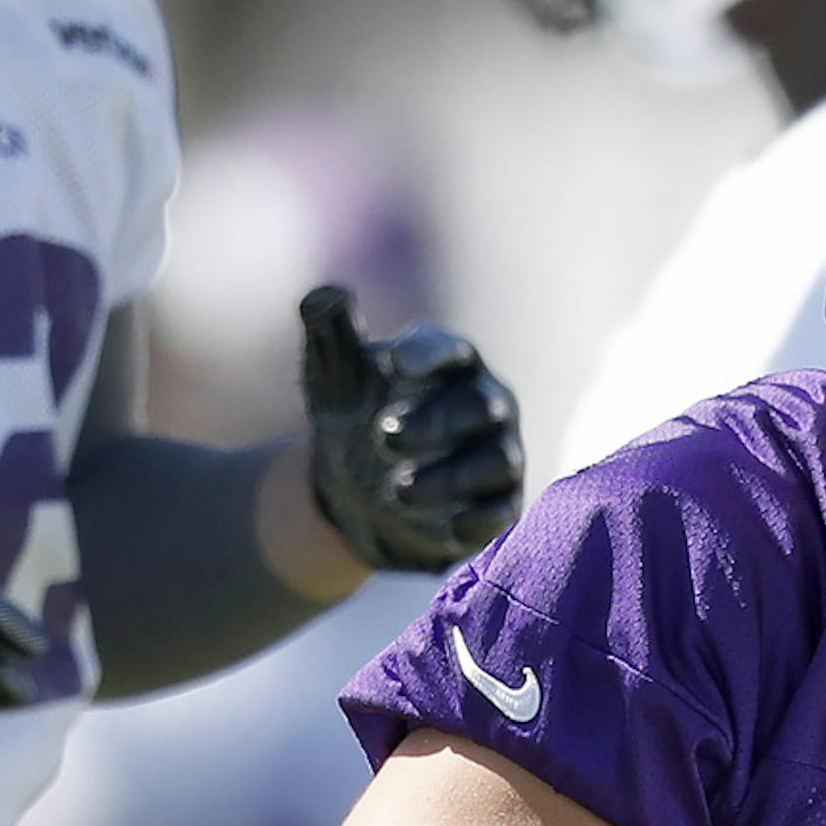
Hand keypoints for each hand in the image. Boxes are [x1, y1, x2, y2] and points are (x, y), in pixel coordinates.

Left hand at [300, 286, 524, 577]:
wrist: (357, 493)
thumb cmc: (352, 417)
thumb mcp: (332, 375)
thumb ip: (329, 331)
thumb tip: (322, 296)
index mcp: (450, 361)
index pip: (449, 349)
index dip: (425, 354)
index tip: (392, 366)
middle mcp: (485, 403)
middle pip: (479, 406)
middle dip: (434, 422)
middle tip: (382, 437)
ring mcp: (498, 454)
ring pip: (496, 461)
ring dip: (450, 478)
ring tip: (398, 492)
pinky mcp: (499, 505)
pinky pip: (502, 512)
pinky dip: (480, 520)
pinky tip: (448, 529)